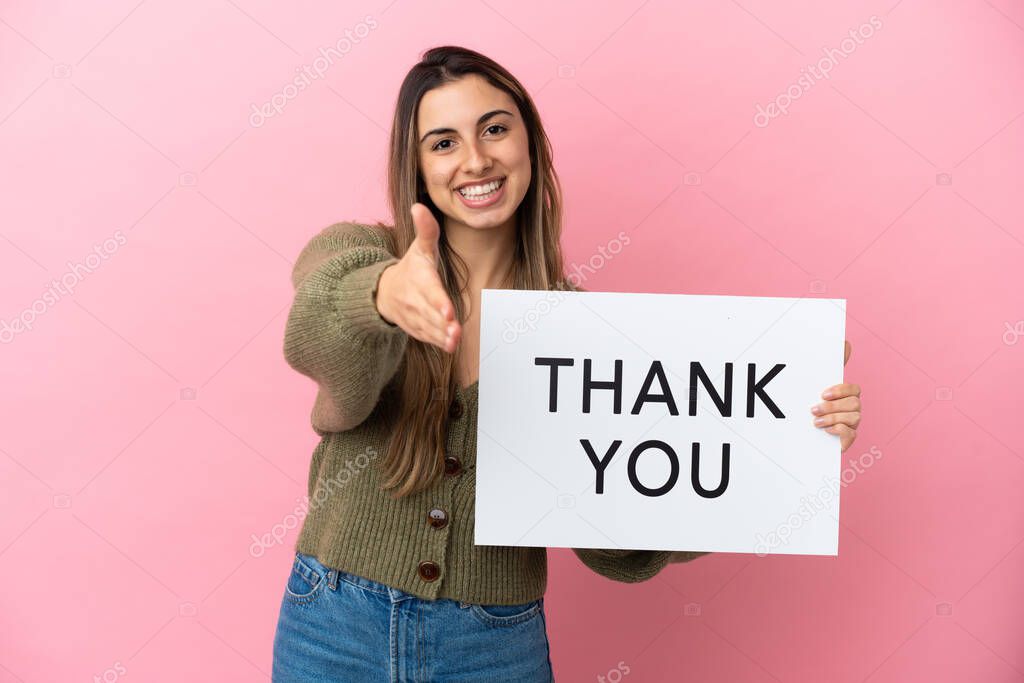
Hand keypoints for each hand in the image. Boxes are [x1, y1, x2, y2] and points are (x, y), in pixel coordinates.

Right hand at [375, 203, 460, 352]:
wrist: (383, 292)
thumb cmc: (411, 268)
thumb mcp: (419, 248)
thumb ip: (426, 230)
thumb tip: (418, 206)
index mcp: (419, 278)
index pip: (430, 291)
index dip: (439, 302)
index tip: (449, 312)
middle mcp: (415, 299)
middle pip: (430, 313)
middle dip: (442, 324)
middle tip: (456, 332)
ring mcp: (414, 316)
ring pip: (429, 328)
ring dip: (441, 336)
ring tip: (455, 342)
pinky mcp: (415, 328)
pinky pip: (426, 336)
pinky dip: (436, 342)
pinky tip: (450, 347)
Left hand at [812, 339, 860, 452]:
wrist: (798, 437)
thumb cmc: (808, 408)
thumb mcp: (814, 386)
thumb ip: (828, 367)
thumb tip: (845, 343)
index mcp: (845, 397)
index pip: (854, 389)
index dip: (842, 390)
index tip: (823, 394)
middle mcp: (851, 410)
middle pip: (855, 403)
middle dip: (833, 406)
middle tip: (814, 410)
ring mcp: (851, 425)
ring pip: (855, 418)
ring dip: (833, 418)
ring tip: (815, 422)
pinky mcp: (847, 440)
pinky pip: (852, 434)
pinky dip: (839, 431)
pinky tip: (826, 430)